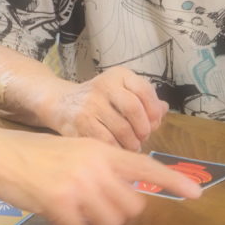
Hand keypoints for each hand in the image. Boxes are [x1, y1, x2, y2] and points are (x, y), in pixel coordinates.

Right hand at [0, 130, 200, 224]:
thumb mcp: (73, 149)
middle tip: (92, 212)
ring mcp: (79, 184)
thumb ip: (100, 166)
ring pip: (107, 224)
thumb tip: (123, 194)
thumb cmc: (33, 153)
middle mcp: (95, 166)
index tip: (196, 194)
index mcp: (101, 150)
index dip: (171, 181)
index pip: (144, 166)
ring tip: (70, 213)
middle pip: (130, 208)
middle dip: (115, 217)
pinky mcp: (61, 203)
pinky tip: (52, 216)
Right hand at [50, 66, 168, 149]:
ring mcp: (91, 103)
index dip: (153, 110)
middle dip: (143, 128)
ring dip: (131, 142)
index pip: (144, 90)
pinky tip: (117, 149)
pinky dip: (117, 148)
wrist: (61, 102)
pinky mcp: (81, 121)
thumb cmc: (97, 100)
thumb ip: (142, 99)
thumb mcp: (120, 91)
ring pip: (122, 128)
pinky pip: (107, 140)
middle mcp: (104, 85)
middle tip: (143, 137)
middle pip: (133, 108)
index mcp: (118, 75)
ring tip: (131, 145)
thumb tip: (163, 109)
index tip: (154, 122)